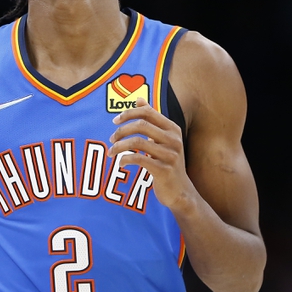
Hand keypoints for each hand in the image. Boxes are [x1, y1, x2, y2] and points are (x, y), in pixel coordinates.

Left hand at [109, 99, 195, 213]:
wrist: (180, 191)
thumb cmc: (167, 163)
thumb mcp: (162, 139)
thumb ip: (151, 120)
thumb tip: (139, 99)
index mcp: (173, 129)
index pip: (148, 112)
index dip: (129, 113)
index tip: (115, 121)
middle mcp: (174, 139)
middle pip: (141, 125)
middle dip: (121, 131)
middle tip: (111, 139)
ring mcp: (170, 155)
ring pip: (137, 142)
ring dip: (119, 146)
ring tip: (111, 152)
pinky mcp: (164, 170)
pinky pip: (138, 159)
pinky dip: (125, 159)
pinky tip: (121, 163)